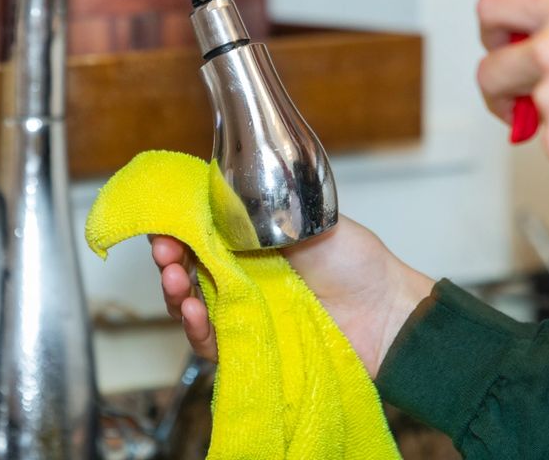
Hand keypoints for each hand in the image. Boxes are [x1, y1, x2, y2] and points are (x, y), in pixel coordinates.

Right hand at [151, 215, 433, 377]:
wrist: (385, 312)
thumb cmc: (353, 260)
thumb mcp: (304, 219)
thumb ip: (259, 212)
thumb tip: (213, 201)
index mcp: (249, 240)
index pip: (198, 233)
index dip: (175, 228)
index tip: (163, 225)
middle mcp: (240, 275)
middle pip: (186, 269)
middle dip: (168, 260)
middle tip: (164, 252)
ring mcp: (243, 312)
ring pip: (191, 306)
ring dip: (176, 294)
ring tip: (177, 281)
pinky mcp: (249, 347)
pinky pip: (211, 343)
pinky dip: (197, 330)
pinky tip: (195, 313)